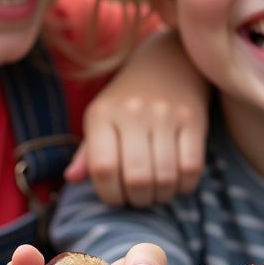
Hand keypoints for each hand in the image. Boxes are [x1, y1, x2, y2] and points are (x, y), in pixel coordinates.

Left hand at [65, 31, 206, 206]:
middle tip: (138, 197)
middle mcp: (132, 112)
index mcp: (102, 114)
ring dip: (161, 196)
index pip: (102, 168)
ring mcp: (165, 114)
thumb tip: (71, 178)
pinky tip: (177, 183)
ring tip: (156, 192)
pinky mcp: (193, 119)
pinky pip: (191, 167)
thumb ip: (87, 153)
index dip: (109, 194)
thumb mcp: (101, 120)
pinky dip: (184, 185)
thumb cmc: (126, 103)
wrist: (166, 64)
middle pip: (136, 178)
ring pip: (165, 177)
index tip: (115, 197)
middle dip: (137, 200)